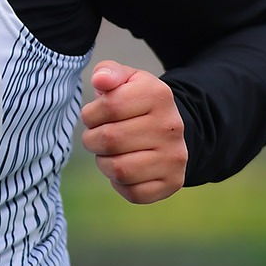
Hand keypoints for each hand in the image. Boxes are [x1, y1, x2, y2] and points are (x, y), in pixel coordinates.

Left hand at [80, 62, 186, 203]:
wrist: (169, 129)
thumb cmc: (136, 103)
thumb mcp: (126, 80)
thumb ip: (109, 72)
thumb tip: (100, 80)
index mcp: (158, 94)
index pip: (109, 106)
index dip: (91, 114)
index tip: (94, 115)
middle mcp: (171, 126)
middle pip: (110, 140)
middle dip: (93, 140)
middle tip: (97, 137)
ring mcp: (175, 157)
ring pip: (119, 170)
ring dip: (104, 163)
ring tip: (109, 153)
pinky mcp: (173, 182)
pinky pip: (134, 193)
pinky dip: (120, 184)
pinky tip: (125, 168)